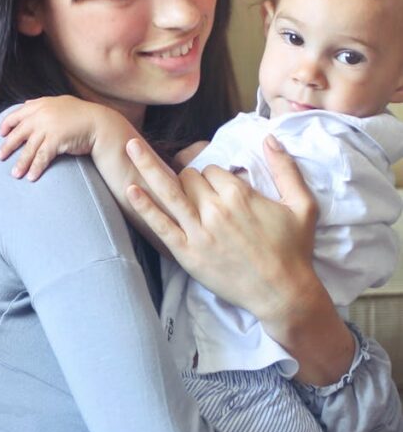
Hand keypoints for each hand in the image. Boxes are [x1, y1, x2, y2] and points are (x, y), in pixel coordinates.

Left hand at [0, 97, 101, 179]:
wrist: (100, 123)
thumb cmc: (81, 115)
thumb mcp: (60, 103)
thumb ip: (42, 104)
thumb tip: (26, 104)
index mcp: (41, 104)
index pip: (17, 114)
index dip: (7, 125)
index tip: (1, 134)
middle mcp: (42, 115)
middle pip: (18, 132)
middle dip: (7, 146)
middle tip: (0, 157)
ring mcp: (48, 127)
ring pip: (28, 148)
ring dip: (21, 163)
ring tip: (15, 174)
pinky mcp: (56, 140)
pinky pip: (42, 157)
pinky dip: (35, 168)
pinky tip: (31, 177)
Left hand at [125, 134, 353, 383]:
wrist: (283, 293)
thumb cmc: (294, 250)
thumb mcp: (303, 205)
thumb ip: (286, 169)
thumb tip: (270, 137)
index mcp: (239, 195)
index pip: (212, 170)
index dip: (213, 175)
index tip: (218, 186)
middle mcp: (215, 210)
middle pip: (190, 178)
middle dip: (190, 178)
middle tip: (197, 191)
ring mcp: (198, 232)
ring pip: (169, 190)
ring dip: (147, 165)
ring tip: (130, 145)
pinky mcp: (187, 253)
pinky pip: (161, 225)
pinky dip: (145, 207)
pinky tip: (130, 189)